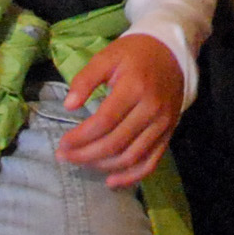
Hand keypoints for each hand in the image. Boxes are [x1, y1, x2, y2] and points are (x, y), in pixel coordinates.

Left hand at [57, 32, 185, 186]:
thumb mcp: (107, 56)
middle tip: (64, 156)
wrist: (171, 52)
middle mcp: (151, 109)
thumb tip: (68, 106)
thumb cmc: (134, 54)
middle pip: (115, 143)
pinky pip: (151, 162)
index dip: (80, 137)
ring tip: (81, 162)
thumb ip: (86, 79)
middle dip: (85, 155)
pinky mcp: (168, 133)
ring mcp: (163, 124)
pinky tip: (111, 181)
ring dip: (103, 166)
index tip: (62, 143)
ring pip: (131, 157)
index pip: (103, 122)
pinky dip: (131, 177)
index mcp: (134, 87)